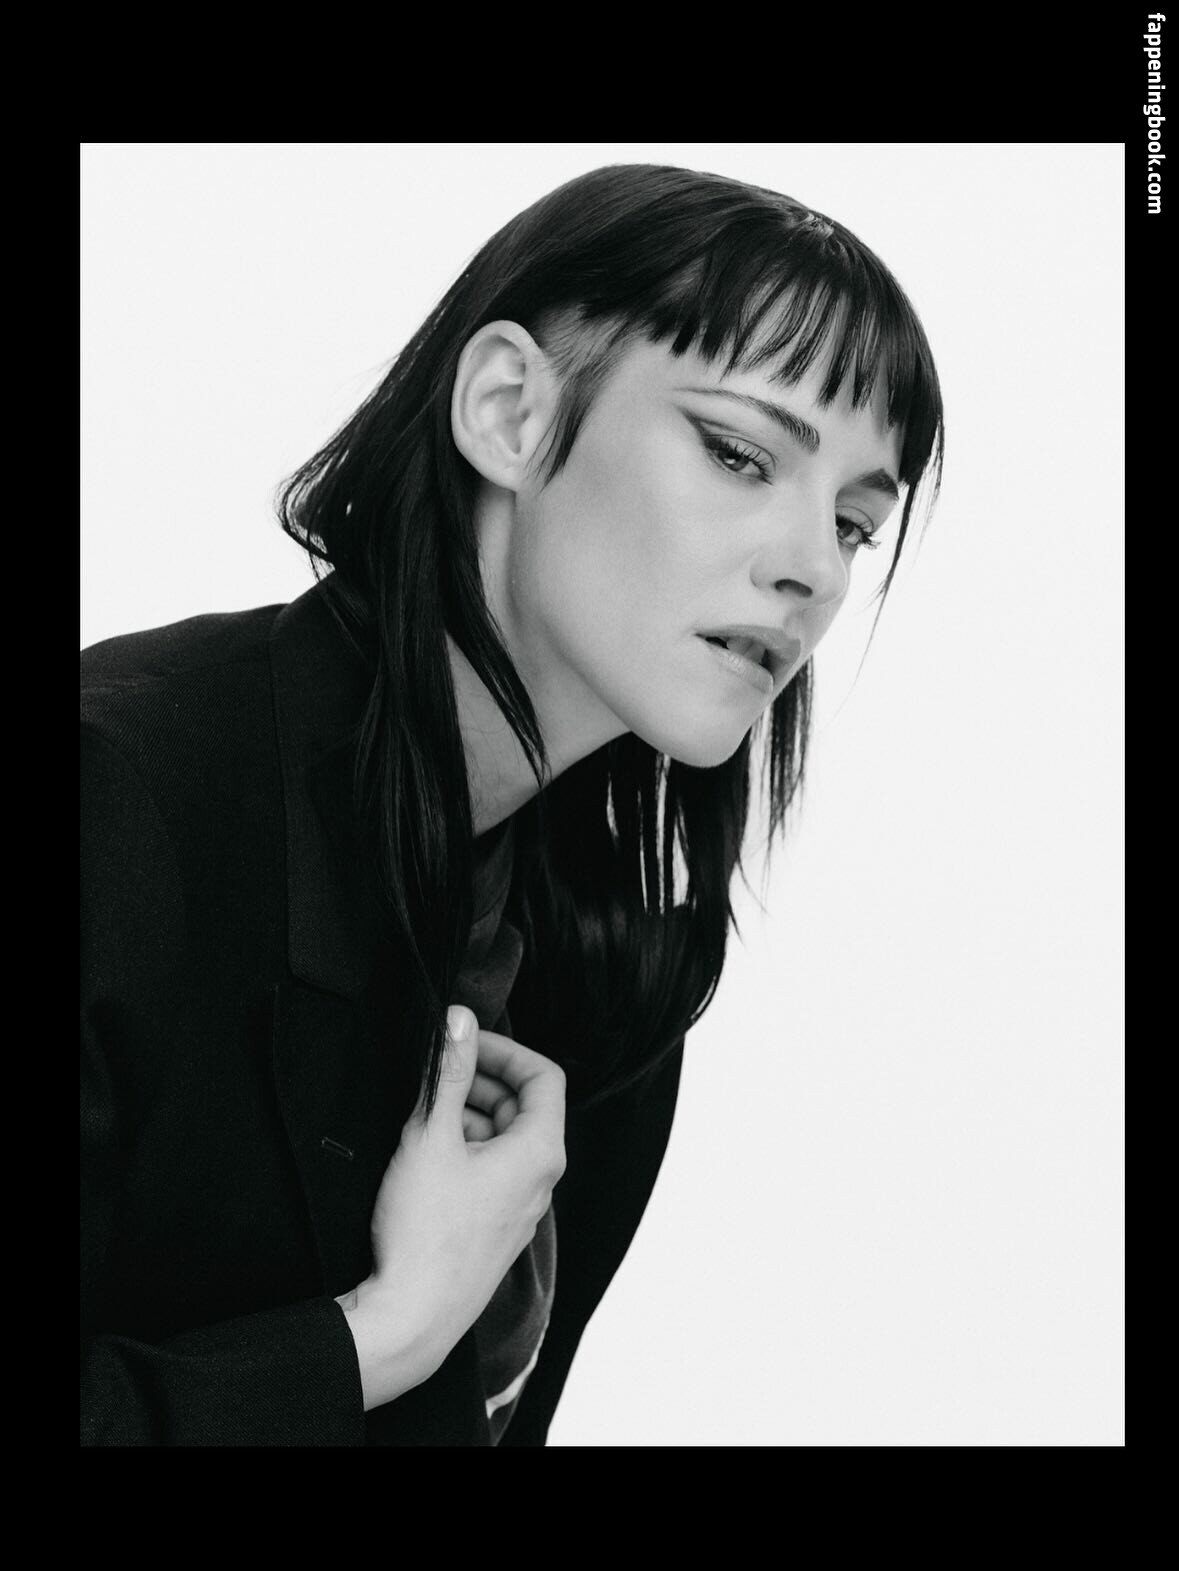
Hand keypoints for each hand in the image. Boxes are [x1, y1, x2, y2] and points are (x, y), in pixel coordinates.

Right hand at [343, 1005, 565, 1402]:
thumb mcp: (430, 1137)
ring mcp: (518, 1209)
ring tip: (419, 1114)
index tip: (462, 1042)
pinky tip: (420, 1155)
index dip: (504, 1049)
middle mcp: (540, 1181)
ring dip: (465, 1115)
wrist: (410, 1319)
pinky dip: (461, 1150)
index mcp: (540, 1153)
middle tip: (434, 1071)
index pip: (545, 1076)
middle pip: (522, 1106)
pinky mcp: (493, 1230)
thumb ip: (447, 1072)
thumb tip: (459, 1019)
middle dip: (479, 1080)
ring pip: (501, 1140)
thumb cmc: (424, 1231)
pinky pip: (488, 1172)